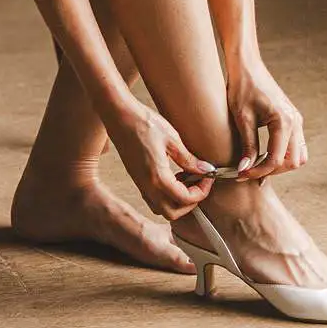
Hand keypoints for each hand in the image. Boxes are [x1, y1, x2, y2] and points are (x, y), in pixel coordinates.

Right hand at [106, 101, 215, 220]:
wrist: (118, 114)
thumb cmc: (144, 123)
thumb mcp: (172, 139)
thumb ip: (189, 159)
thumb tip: (206, 170)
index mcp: (158, 178)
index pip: (185, 199)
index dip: (201, 192)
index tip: (208, 178)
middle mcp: (147, 186)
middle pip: (172, 213)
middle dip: (190, 204)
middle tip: (199, 185)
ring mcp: (140, 184)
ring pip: (161, 208)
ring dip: (176, 202)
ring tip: (185, 180)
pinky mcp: (136, 178)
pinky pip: (152, 198)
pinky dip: (166, 196)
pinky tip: (172, 176)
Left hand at [228, 61, 306, 180]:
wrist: (247, 65)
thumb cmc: (243, 87)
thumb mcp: (242, 118)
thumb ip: (247, 146)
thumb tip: (244, 171)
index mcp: (284, 120)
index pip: (276, 159)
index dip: (259, 171)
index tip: (241, 175)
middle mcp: (295, 122)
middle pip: (292, 162)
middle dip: (272, 170)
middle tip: (250, 172)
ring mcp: (296, 120)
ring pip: (298, 156)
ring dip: (281, 165)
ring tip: (259, 166)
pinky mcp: (293, 119)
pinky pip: (296, 145)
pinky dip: (284, 155)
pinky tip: (265, 155)